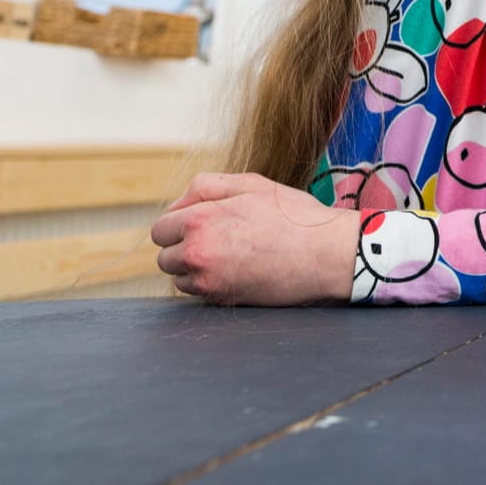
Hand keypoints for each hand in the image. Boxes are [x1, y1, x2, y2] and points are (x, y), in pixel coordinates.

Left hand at [151, 172, 360, 305]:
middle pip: (165, 256)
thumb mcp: (252, 184)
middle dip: (183, 247)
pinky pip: (199, 293)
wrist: (325, 254)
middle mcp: (197, 253)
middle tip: (216, 238)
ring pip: (180, 278)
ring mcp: (209, 281)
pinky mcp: (222, 300)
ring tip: (229, 254)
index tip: (199, 222)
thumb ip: (207, 185)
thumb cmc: (294, 216)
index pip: (160, 229)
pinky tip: (237, 269)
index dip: (178, 224)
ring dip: (194, 268)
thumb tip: (177, 204)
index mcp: (200, 220)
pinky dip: (210, 283)